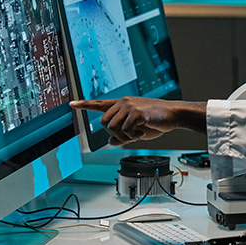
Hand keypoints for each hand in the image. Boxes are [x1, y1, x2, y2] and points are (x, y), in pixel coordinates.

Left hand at [70, 97, 205, 145]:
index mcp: (122, 105)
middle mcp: (123, 102)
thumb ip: (122, 135)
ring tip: (137, 133)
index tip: (71, 103)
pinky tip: (142, 132)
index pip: (100, 104)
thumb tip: (110, 142)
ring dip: (123, 136)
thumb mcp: (137, 130)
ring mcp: (129, 106)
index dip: (84, 105)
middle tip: (128, 137)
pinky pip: (125, 130)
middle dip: (113, 134)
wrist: (174, 114)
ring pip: (112, 127)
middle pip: (103, 122)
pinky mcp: (136, 112)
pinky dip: (132, 136)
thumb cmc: (156, 121)